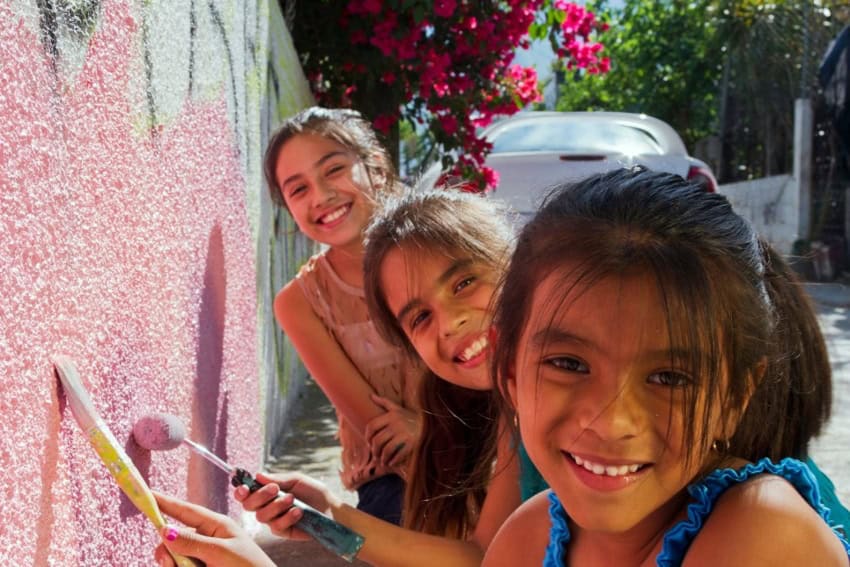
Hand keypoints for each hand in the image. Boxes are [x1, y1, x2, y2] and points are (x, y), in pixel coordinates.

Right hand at [152, 491, 273, 566]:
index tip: (146, 494)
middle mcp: (206, 539)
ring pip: (174, 559)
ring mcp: (202, 557)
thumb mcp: (221, 552)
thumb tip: (164, 530)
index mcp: (215, 525)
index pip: (184, 510)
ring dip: (176, 566)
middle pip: (172, 539)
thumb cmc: (249, 566)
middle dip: (166, 552)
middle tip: (170, 563)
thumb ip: (193, 542)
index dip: (164, 502)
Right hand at [234, 471, 339, 538]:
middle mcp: (267, 506)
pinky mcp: (282, 531)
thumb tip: (257, 475)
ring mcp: (273, 520)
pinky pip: (276, 526)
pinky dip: (287, 517)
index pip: (246, 493)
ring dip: (276, 505)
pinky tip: (299, 511)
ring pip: (261, 516)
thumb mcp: (296, 480)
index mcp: (267, 492)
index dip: (241, 491)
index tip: (245, 487)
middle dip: (260, 496)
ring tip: (292, 499)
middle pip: (249, 505)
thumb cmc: (313, 491)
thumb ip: (277, 478)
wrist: (330, 507)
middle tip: (275, 488)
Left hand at [365, 394, 420, 469]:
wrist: (430, 422)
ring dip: (383, 458)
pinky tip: (392, 463)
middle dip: (374, 450)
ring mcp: (405, 434)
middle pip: (378, 440)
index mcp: (391, 415)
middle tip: (375, 454)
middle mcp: (396, 424)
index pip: (372, 426)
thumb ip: (384, 402)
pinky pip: (399, 454)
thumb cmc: (410, 416)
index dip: (367, 436)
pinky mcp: (412, 443)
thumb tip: (371, 396)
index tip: (368, 443)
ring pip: (387, 449)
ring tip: (382, 460)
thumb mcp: (397, 408)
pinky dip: (394, 461)